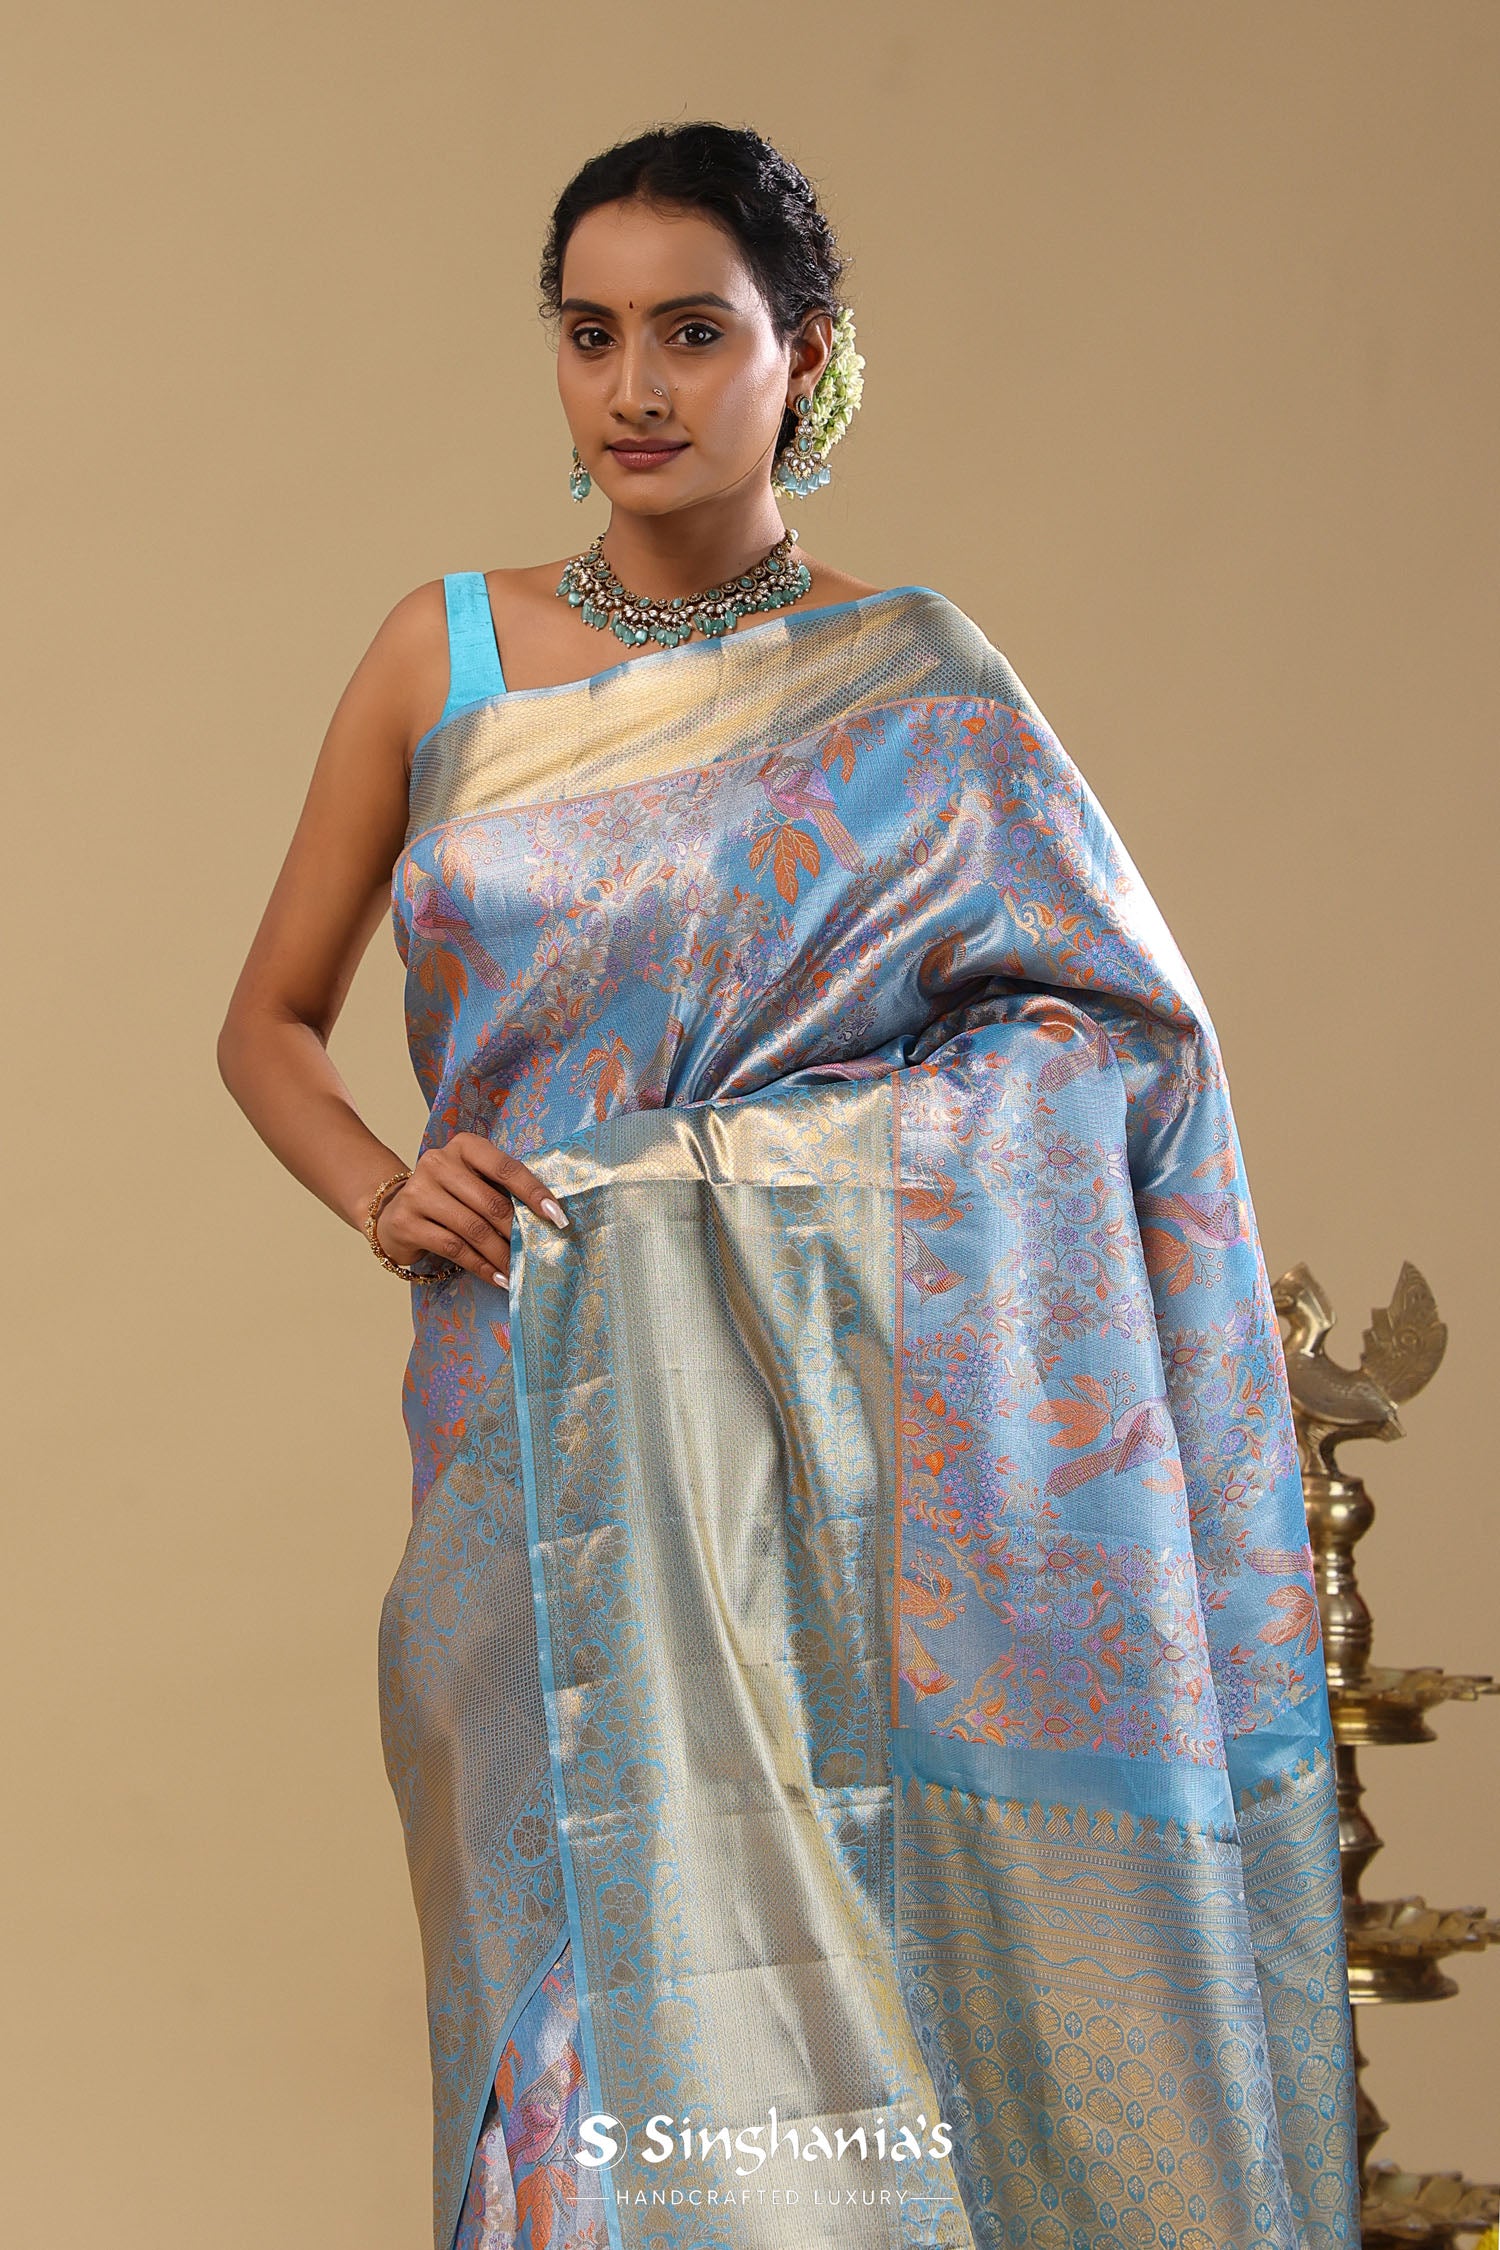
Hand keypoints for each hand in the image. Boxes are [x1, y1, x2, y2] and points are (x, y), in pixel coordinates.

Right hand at [375, 1133, 566, 1285]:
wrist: (395, 1212)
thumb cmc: (449, 1196)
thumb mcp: (474, 1182)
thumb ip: (501, 1190)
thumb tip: (546, 1218)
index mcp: (464, 1146)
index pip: (505, 1167)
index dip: (533, 1192)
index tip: (557, 1216)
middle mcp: (438, 1162)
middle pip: (490, 1202)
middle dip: (517, 1231)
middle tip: (537, 1252)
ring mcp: (418, 1192)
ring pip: (473, 1228)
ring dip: (501, 1254)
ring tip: (518, 1270)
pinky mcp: (406, 1222)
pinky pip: (453, 1248)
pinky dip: (481, 1266)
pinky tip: (497, 1277)